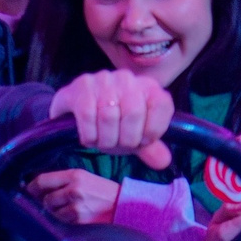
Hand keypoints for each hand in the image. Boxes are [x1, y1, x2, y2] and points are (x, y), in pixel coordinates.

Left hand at [27, 169, 120, 224]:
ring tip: (69, 210)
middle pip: (46, 199)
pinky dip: (65, 222)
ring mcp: (77, 207)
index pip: (43, 181)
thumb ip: (63, 181)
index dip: (32, 187)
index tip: (29, 191)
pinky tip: (75, 218)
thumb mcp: (86, 178)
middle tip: (54, 203)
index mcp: (75, 175)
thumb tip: (38, 188)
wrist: (125, 206)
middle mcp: (74, 190)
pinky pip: (62, 223)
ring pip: (52, 213)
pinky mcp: (80, 221)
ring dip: (56, 213)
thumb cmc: (103, 193)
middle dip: (47, 203)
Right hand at [47, 71, 172, 168]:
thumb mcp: (134, 135)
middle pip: (134, 113)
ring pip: (109, 116)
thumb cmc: (113, 122)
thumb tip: (163, 162)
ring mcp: (103, 80)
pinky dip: (89, 135)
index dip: (153, 130)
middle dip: (126, 139)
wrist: (78, 105)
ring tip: (102, 142)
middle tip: (118, 144)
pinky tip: (89, 137)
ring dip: (105, 140)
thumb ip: (150, 148)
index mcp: (148, 87)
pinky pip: (87, 116)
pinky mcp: (82, 86)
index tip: (142, 141)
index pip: (162, 105)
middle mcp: (127, 79)